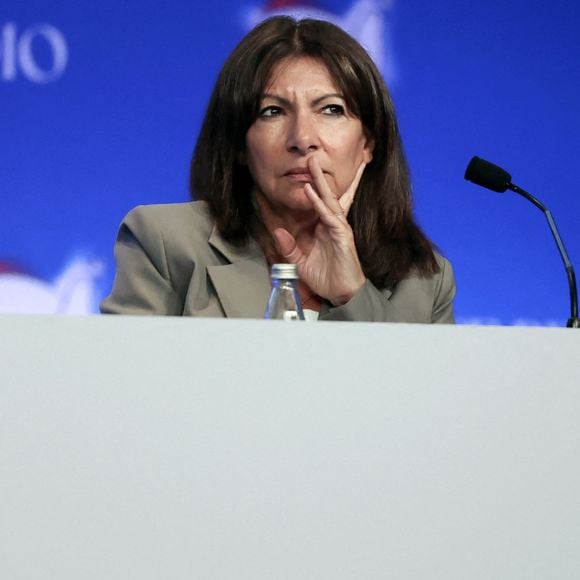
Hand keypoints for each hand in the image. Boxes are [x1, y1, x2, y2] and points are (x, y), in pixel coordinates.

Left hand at [272, 157, 366, 305]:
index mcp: (324, 228)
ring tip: (312, 164)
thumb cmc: (326, 278)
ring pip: (330, 199)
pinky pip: (329, 216)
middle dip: (320, 175)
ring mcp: (338, 229)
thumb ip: (289, 248)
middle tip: (312, 157)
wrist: (341, 294)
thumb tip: (278, 232)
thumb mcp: (300, 263)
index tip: (310, 172)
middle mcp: (333, 224)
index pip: (321, 203)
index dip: (316, 188)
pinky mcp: (342, 236)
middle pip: (327, 195)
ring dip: (320, 181)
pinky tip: (312, 191)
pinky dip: (319, 204)